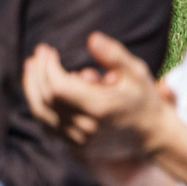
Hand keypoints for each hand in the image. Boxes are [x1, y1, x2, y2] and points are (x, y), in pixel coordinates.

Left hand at [22, 32, 176, 166]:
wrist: (155, 136)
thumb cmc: (145, 99)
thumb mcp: (136, 72)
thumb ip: (114, 55)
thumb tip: (92, 38)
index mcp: (99, 108)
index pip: (57, 86)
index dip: (46, 66)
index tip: (47, 49)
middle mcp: (86, 127)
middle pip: (45, 99)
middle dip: (36, 73)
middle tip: (38, 54)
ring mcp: (80, 141)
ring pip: (42, 114)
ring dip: (32, 89)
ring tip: (32, 67)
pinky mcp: (76, 147)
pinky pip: (48, 126)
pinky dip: (40, 106)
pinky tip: (40, 88)